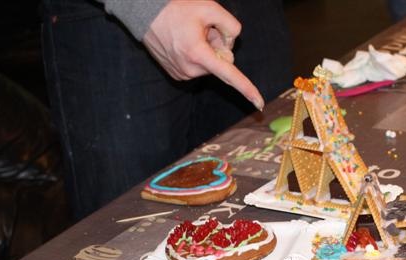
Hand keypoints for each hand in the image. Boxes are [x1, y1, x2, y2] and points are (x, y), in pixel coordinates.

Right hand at [143, 0, 264, 109]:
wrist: (145, 13)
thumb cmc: (177, 8)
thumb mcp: (210, 8)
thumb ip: (231, 25)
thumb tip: (232, 44)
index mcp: (198, 54)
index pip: (229, 74)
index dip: (247, 89)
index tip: (259, 104)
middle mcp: (190, 69)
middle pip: (222, 64)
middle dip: (219, 48)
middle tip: (202, 30)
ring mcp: (182, 74)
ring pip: (209, 66)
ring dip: (206, 51)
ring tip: (190, 35)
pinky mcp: (177, 75)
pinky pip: (198, 67)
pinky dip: (197, 55)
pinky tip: (184, 42)